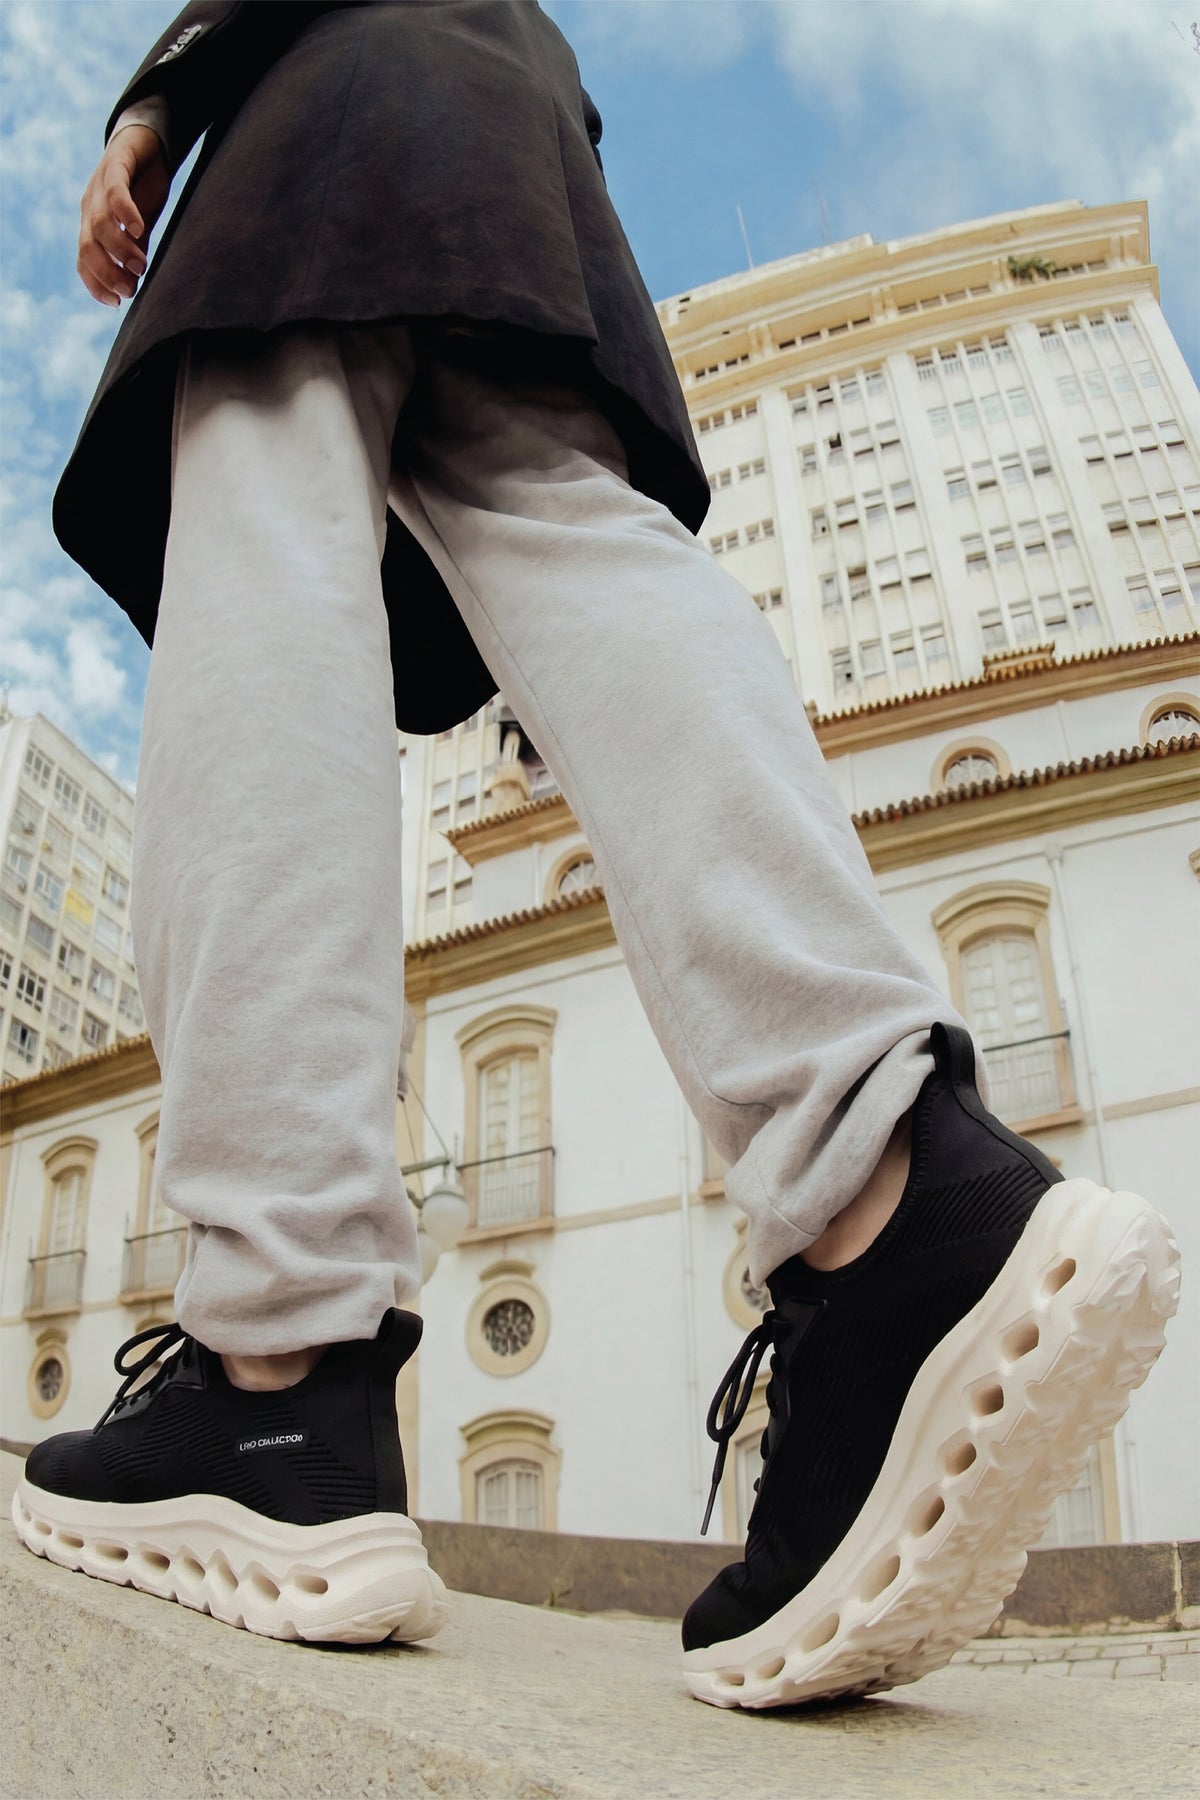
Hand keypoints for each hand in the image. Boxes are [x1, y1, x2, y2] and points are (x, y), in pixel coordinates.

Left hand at [77, 124, 169, 307]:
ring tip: (140, 265)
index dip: (96, 285)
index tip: (118, 303)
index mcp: (92, 224)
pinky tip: (137, 229)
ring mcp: (100, 185)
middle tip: (130, 290)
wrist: (147, 141)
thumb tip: (134, 285)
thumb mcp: (140, 226)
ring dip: (118, 250)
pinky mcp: (116, 165)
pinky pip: (115, 193)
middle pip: (86, 246)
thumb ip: (135, 251)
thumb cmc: (143, 187)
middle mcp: (90, 206)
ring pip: (99, 224)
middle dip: (106, 273)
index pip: (84, 261)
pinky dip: (124, 213)